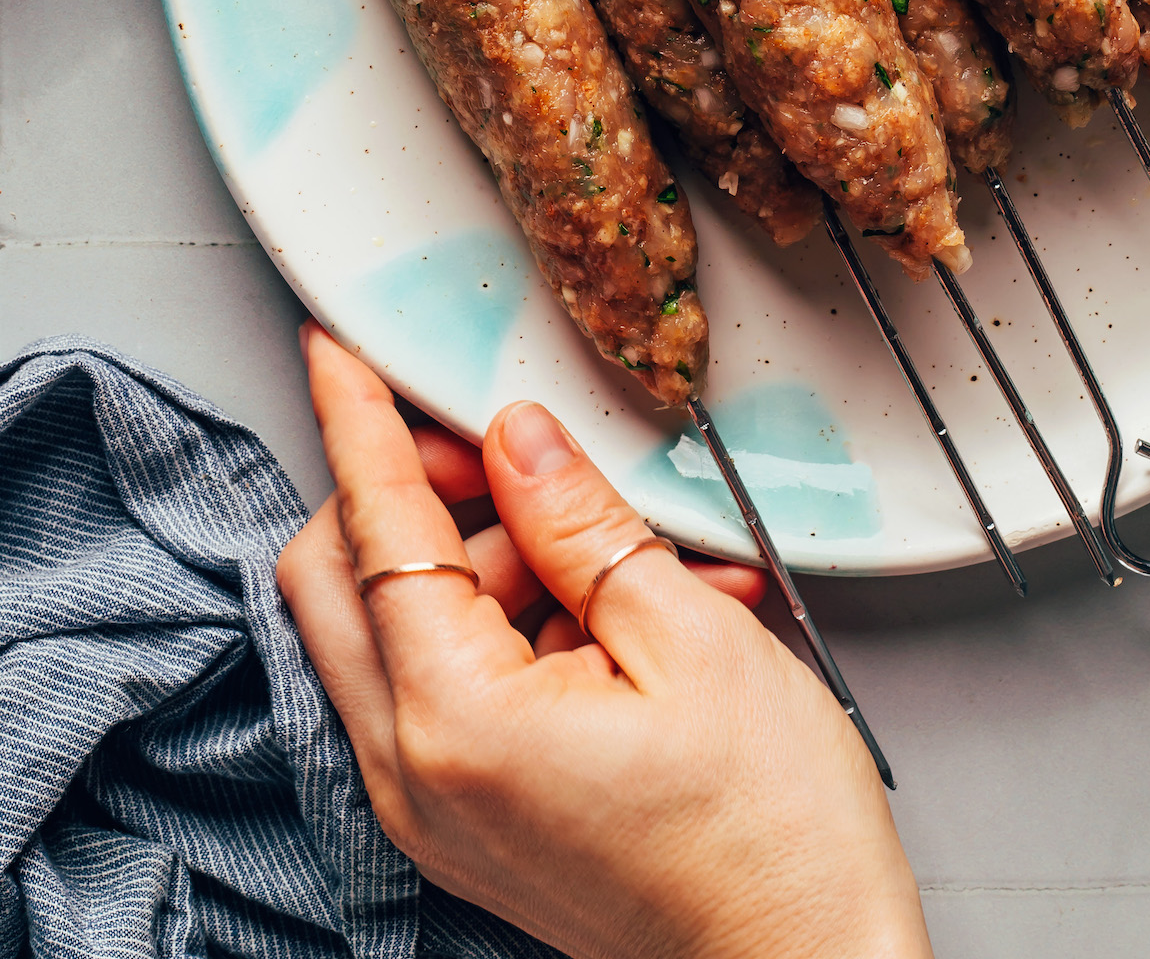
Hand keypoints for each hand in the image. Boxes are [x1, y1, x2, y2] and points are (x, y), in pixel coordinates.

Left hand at [277, 324, 930, 958]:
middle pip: (347, 581)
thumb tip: (519, 437)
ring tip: (635, 559)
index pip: (378, 530)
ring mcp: (435, 812)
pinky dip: (514, 630)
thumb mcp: (691, 637)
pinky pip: (446, 692)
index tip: (337, 354)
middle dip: (417, 491)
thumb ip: (583, 523)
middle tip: (510, 450)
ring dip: (493, 562)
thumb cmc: (771, 836)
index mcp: (458, 720)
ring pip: (400, 632)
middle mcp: (415, 775)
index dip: (358, 424)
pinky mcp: (471, 828)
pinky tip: (627, 616)